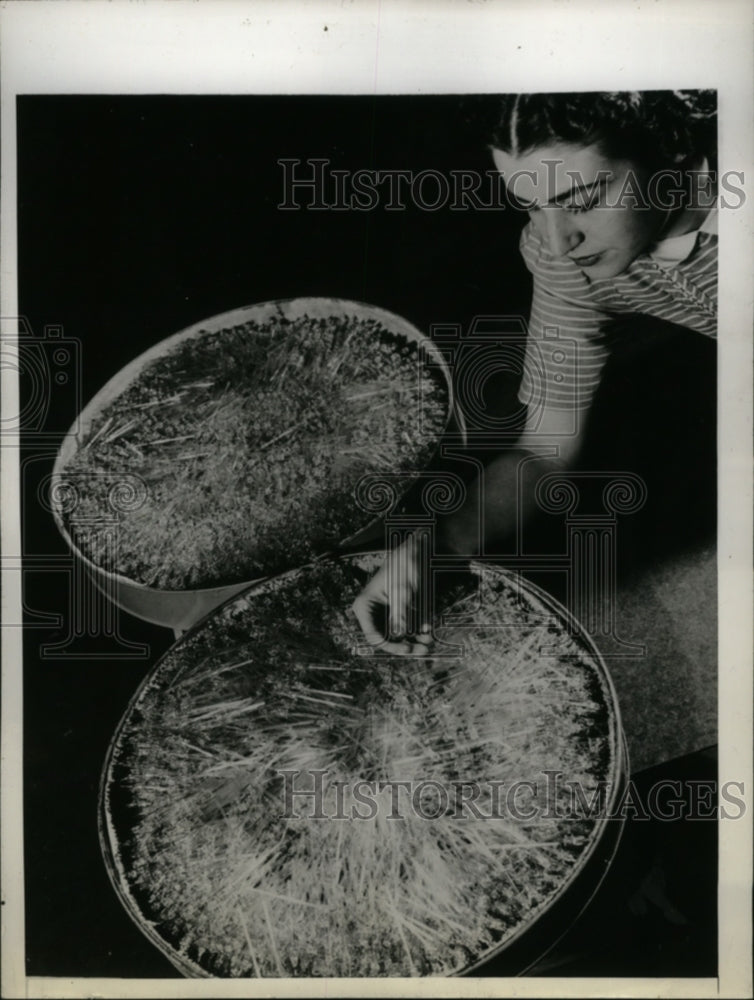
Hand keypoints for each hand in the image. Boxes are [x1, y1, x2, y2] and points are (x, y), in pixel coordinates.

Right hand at [351, 534, 433, 655]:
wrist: (416, 551)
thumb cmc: (404, 565)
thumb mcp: (403, 589)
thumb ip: (400, 611)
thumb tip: (399, 633)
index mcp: (365, 606)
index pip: (373, 636)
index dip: (391, 646)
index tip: (408, 649)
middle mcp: (372, 612)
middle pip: (386, 638)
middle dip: (405, 645)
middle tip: (423, 650)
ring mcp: (385, 612)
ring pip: (397, 635)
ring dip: (413, 640)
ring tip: (428, 642)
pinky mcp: (398, 611)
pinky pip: (405, 627)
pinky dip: (416, 631)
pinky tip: (428, 632)